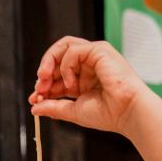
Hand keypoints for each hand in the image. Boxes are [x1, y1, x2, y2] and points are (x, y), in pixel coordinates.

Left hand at [28, 37, 157, 137]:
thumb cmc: (108, 113)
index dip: (44, 84)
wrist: (127, 112)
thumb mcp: (73, 111)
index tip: (35, 97)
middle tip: (38, 87)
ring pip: (64, 47)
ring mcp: (94, 56)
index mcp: (84, 79)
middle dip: (44, 71)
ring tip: (44, 79)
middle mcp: (89, 65)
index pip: (58, 74)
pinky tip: (71, 82)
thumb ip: (54, 107)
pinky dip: (66, 65)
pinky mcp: (99, 50)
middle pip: (58, 56)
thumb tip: (34, 108)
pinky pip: (74, 50)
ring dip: (49, 62)